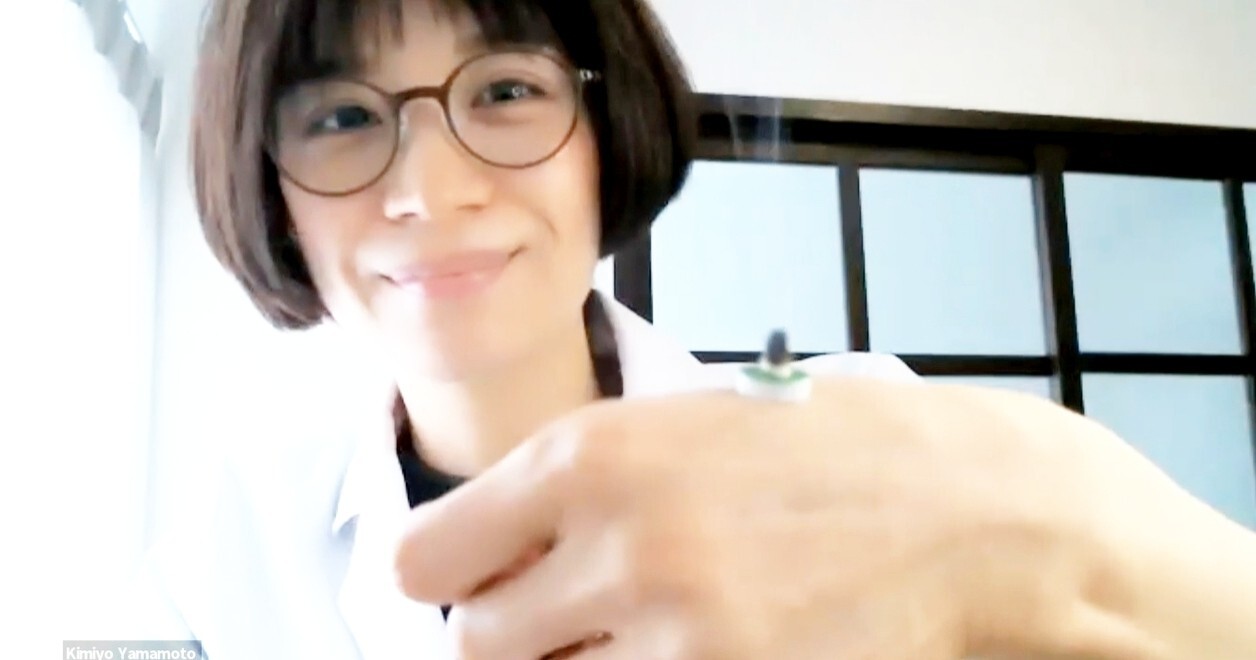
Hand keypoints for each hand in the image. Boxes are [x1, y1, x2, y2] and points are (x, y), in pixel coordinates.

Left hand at [392, 378, 1156, 658]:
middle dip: (515, 635)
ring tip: (647, 627)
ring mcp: (676, 633)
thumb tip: (487, 548)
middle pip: (474, 646)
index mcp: (589, 455)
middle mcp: (618, 544)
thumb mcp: (680, 426)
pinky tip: (692, 649)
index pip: (423, 560)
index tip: (477, 585)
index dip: (448, 580)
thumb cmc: (824, 455)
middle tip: (570, 616)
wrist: (968, 510)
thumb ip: (573, 484)